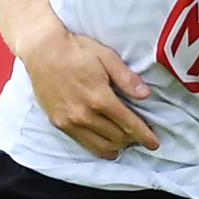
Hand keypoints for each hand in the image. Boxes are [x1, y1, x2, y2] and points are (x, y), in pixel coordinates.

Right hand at [20, 28, 158, 158]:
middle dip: (133, 140)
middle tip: (142, 137)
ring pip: (99, 145)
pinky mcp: (58, 123)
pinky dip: (98, 148)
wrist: (43, 51)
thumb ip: (127, 78)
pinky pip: (82, 143)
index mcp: (99, 98)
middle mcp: (84, 114)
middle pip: (116, 136)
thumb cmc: (77, 50)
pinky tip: (107, 148)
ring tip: (127, 143)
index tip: (154, 143)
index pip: (128, 123)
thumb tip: (145, 95)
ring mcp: (69, 121)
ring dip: (117, 147)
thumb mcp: (107, 57)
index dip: (144, 135)